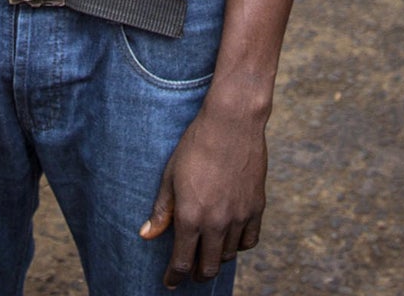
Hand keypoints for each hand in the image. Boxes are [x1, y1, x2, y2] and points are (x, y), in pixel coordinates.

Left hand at [141, 99, 267, 286]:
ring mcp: (239, 216)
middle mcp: (216, 223)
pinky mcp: (257, 207)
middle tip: (189, 271)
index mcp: (191, 217)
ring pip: (227, 255)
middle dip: (195, 275)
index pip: (181, 263)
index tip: (170, 283)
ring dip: (216, 258)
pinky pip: (249, 241)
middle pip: (207, 267)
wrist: (232, 123)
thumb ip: (162, 210)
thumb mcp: (170, 176)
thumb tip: (147, 236)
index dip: (174, 277)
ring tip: (207, 251)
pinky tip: (230, 238)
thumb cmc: (196, 145)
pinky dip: (238, 245)